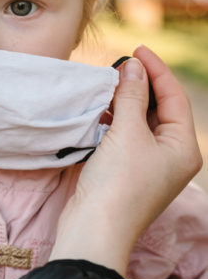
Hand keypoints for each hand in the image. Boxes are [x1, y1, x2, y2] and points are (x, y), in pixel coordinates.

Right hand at [50, 46, 202, 273]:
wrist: (94, 229)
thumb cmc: (118, 183)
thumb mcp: (127, 134)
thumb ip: (130, 97)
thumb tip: (133, 67)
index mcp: (183, 147)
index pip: (174, 98)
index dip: (156, 70)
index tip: (136, 49)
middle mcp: (171, 156)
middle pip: (159, 109)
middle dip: (138, 86)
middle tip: (115, 66)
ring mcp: (148, 166)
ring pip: (139, 123)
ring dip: (122, 103)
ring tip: (103, 86)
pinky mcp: (125, 172)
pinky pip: (124, 137)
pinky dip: (112, 121)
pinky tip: (97, 113)